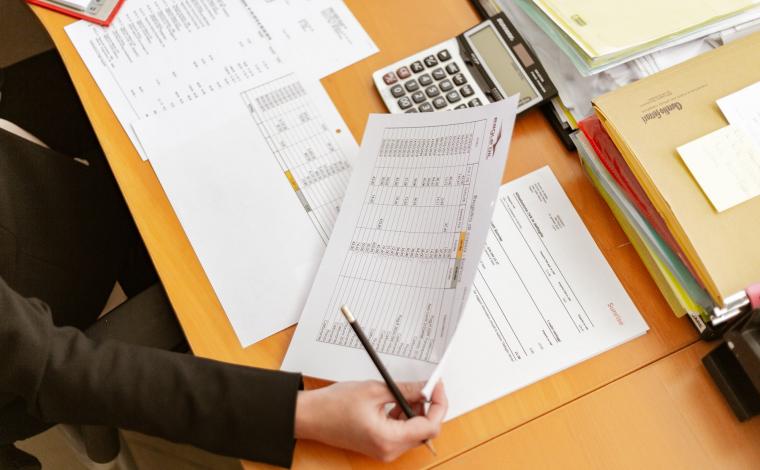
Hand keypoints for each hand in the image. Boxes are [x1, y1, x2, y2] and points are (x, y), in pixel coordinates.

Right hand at [294, 380, 446, 461]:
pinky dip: (404, 417)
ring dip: (416, 411)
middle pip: (425, 431)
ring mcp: (384, 450)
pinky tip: (394, 401)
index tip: (437, 386)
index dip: (438, 404)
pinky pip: (401, 433)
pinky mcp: (379, 446)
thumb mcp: (374, 390)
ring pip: (414, 432)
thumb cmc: (334, 405)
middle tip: (426, 385)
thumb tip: (426, 387)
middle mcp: (389, 450)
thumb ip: (405, 390)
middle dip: (428, 407)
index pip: (430, 427)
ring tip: (406, 391)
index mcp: (389, 439)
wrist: (309, 416)